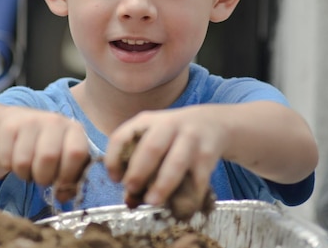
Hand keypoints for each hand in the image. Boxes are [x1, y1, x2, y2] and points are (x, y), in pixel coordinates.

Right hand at [0, 106, 90, 200]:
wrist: (22, 124)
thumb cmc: (51, 148)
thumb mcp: (67, 160)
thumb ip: (71, 181)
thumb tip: (62, 196)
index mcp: (74, 130)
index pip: (76, 153)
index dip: (68, 175)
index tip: (60, 184)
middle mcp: (54, 121)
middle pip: (48, 157)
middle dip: (43, 177)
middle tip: (42, 177)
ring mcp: (30, 121)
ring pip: (23, 161)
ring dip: (25, 174)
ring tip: (29, 168)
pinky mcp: (8, 126)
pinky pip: (5, 159)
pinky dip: (9, 167)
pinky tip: (16, 158)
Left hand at [103, 106, 223, 208]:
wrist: (212, 123)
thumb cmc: (173, 136)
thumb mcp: (154, 137)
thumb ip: (139, 162)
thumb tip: (129, 200)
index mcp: (146, 121)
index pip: (122, 136)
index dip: (114, 159)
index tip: (115, 179)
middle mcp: (168, 125)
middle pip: (151, 147)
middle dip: (139, 171)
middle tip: (132, 190)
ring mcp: (190, 138)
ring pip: (176, 162)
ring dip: (163, 184)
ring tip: (153, 201)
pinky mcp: (208, 154)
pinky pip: (197, 178)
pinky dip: (188, 195)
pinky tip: (180, 206)